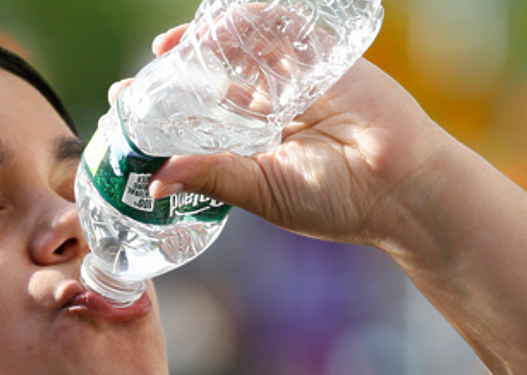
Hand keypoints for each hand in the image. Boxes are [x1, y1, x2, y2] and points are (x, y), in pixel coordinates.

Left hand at [115, 24, 457, 249]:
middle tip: (138, 81)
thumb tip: (155, 180)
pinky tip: (213, 30)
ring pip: (242, 53)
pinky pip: (281, 29)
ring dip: (203, 47)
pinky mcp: (322, 59)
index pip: (203, 124)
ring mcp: (298, 83)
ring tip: (168, 51)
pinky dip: (247, 21)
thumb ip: (212, 177)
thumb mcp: (261, 190)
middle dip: (176, 79)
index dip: (166, 116)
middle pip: (215, 83)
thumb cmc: (337, 200)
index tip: (127, 110)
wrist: (400, 185)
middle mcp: (276, 113)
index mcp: (261, 149)